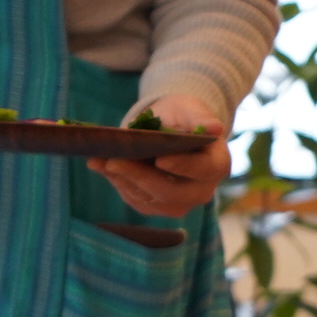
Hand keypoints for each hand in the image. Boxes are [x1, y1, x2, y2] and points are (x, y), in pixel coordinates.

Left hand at [88, 93, 230, 216]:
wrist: (172, 130)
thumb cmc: (183, 117)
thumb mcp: (191, 110)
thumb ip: (199, 118)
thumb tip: (214, 127)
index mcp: (216, 165)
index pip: (203, 170)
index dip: (183, 167)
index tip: (160, 159)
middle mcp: (202, 190)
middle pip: (172, 193)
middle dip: (140, 177)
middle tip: (114, 161)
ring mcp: (180, 203)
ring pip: (151, 200)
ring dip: (123, 181)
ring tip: (100, 161)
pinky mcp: (158, 207)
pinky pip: (137, 201)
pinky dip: (118, 184)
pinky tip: (100, 166)